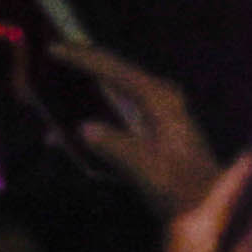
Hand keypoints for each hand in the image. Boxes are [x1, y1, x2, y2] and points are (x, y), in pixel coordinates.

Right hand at [62, 43, 221, 218]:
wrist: (206, 203)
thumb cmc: (181, 188)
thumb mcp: (149, 171)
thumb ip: (118, 148)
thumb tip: (84, 127)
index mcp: (159, 100)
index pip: (116, 69)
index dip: (83, 57)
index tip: (52, 48)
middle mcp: (159, 96)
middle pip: (113, 71)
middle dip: (79, 64)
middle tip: (46, 59)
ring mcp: (156, 109)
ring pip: (111, 88)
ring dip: (81, 88)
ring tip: (46, 90)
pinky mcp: (149, 125)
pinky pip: (113, 108)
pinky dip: (87, 113)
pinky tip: (60, 134)